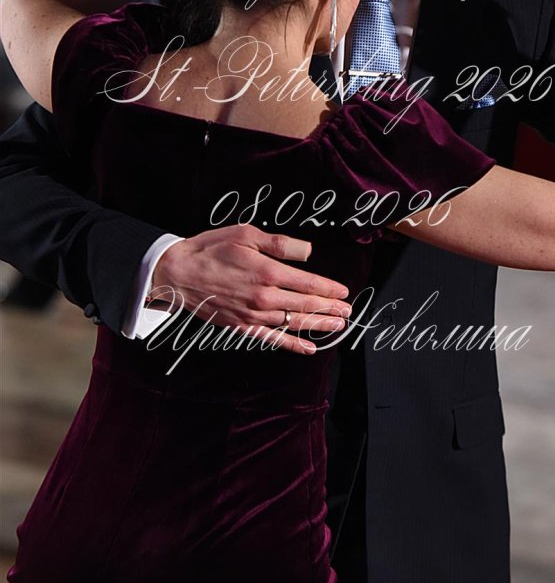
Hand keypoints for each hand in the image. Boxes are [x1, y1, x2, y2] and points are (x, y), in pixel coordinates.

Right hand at [151, 224, 351, 354]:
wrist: (178, 273)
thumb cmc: (211, 249)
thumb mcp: (247, 234)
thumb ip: (280, 244)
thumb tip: (308, 252)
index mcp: (268, 272)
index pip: (308, 283)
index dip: (329, 288)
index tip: (344, 291)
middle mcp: (264, 297)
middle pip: (305, 305)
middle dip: (330, 309)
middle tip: (348, 312)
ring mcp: (253, 315)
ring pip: (293, 323)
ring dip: (318, 325)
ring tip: (338, 327)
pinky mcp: (242, 326)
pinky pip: (272, 339)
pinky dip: (292, 345)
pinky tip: (308, 349)